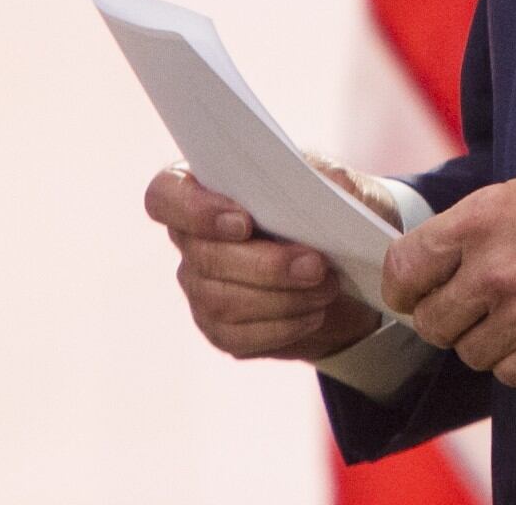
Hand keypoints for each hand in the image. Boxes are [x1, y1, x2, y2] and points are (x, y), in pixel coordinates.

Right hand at [144, 162, 380, 362]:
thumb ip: (331, 180)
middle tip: (316, 265)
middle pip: (202, 257)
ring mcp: (201, 287)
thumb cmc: (333, 211)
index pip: (166, 196)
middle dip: (264, 265)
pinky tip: (313, 314)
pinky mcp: (220, 329)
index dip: (194, 210)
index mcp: (205, 187)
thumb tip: (325, 185)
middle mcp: (191, 239)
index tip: (243, 222)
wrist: (349, 268)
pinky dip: (282, 327)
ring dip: (280, 298)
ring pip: (221, 301)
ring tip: (327, 287)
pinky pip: (237, 336)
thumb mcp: (343, 185)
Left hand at [381, 166, 515, 389]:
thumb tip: (438, 255)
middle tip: (476, 309)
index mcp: (484, 220)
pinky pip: (511, 375)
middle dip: (449, 318)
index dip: (404, 287)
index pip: (405, 269)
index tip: (413, 295)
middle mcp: (497, 270)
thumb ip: (479, 224)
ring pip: (472, 353)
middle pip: (433, 322)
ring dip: (492, 340)